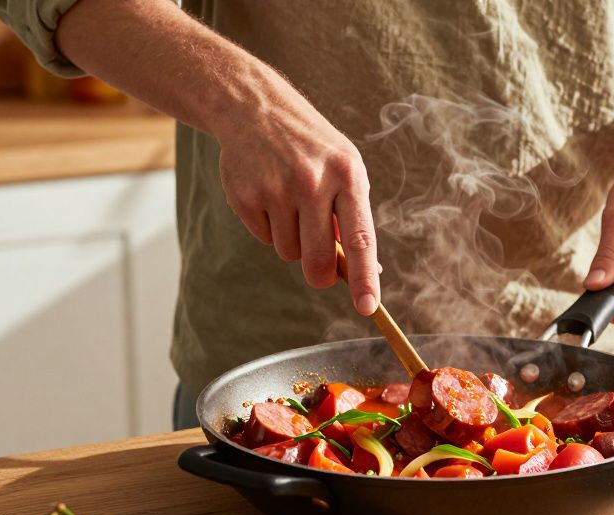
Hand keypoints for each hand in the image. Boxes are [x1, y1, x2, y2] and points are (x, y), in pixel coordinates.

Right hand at [213, 68, 380, 315]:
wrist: (255, 108)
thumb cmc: (312, 147)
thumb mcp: (344, 170)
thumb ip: (354, 218)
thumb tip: (365, 274)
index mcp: (346, 175)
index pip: (359, 238)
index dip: (363, 278)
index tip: (368, 307)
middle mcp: (311, 182)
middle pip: (317, 260)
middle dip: (319, 274)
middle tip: (319, 270)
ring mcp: (275, 189)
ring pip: (288, 253)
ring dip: (292, 241)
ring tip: (290, 202)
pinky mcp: (245, 197)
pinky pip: (264, 238)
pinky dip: (269, 227)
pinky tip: (268, 194)